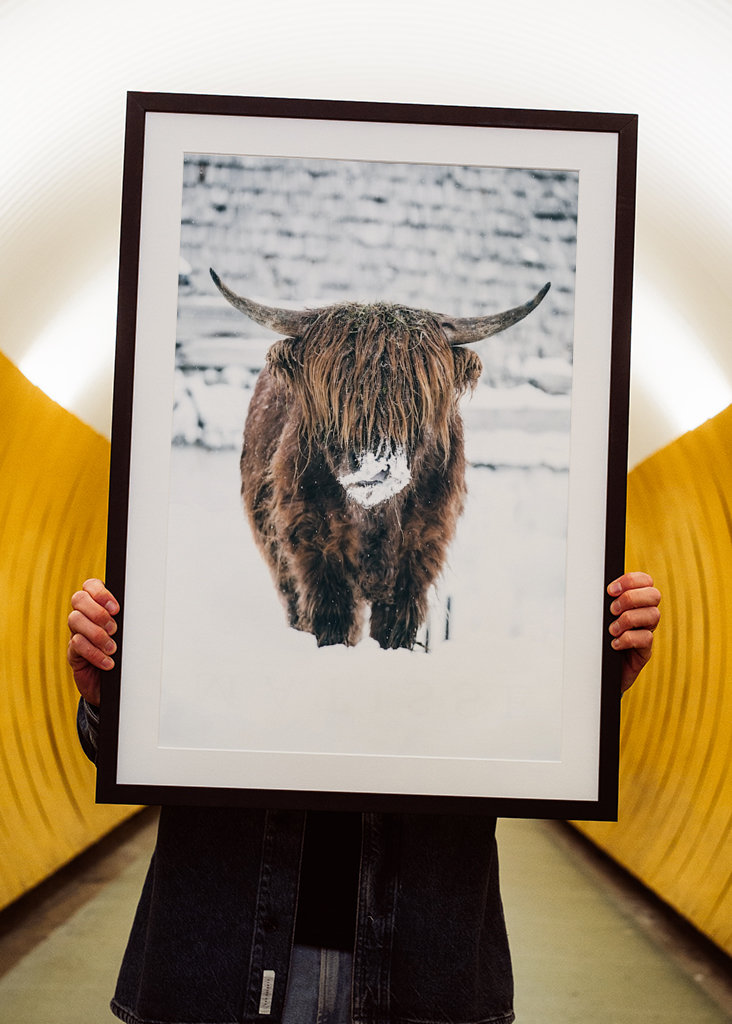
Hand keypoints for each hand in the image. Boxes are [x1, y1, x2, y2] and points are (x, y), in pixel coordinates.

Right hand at [67, 579, 119, 705]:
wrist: (116, 684)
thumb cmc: (126, 653)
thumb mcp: (129, 634)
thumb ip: (128, 620)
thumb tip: (141, 610)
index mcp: (98, 605)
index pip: (90, 585)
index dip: (100, 593)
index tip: (116, 608)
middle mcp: (85, 616)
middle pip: (78, 599)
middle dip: (97, 612)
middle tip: (114, 628)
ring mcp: (76, 632)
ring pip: (75, 620)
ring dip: (97, 634)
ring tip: (112, 648)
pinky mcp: (73, 652)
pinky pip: (76, 644)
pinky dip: (94, 653)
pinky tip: (108, 662)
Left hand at [607, 571, 660, 692]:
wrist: (598, 670)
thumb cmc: (598, 640)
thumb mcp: (599, 617)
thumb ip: (603, 602)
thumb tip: (591, 587)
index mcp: (635, 602)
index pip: (645, 581)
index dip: (631, 580)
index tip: (610, 590)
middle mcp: (644, 615)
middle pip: (654, 595)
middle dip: (631, 598)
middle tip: (612, 610)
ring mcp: (646, 632)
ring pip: (653, 615)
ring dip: (628, 619)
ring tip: (612, 630)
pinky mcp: (644, 651)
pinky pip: (646, 638)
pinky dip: (628, 639)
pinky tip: (614, 644)